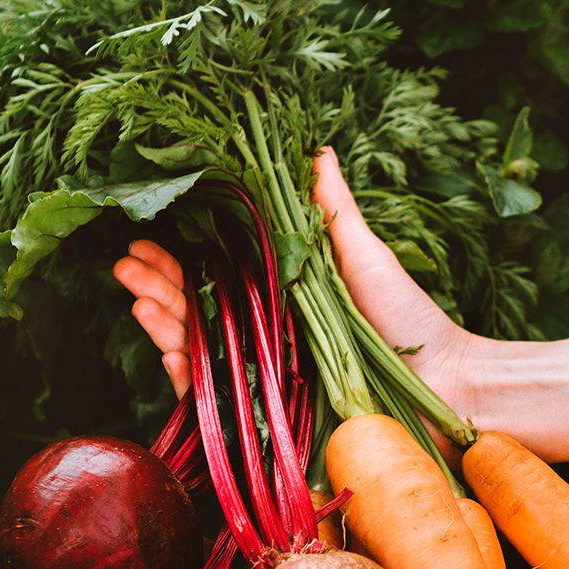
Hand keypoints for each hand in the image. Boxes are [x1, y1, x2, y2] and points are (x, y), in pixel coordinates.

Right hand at [111, 149, 489, 421]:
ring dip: (160, 323)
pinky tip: (165, 350)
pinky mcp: (268, 418)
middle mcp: (264, 334)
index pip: (212, 275)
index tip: (145, 239)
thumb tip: (314, 150)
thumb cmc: (409, 321)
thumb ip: (331, 209)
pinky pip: (216, 398)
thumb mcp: (364, 254)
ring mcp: (263, 375)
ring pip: (195, 349)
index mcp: (279, 296)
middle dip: (155, 287)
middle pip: (194, 310)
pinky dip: (185, 375)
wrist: (444, 389)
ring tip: (137, 298)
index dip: (176, 259)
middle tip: (125, 267)